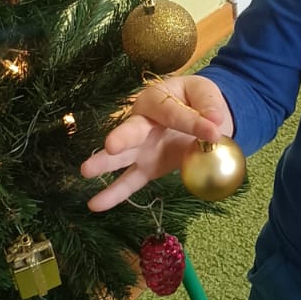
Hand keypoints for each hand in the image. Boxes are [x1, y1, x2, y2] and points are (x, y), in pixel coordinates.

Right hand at [80, 73, 232, 211]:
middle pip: (132, 129)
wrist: (202, 118)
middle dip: (123, 137)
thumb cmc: (199, 101)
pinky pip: (129, 181)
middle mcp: (142, 122)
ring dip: (105, 163)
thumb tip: (215, 122)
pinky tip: (95, 204)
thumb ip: (209, 106)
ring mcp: (140, 147)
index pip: (171, 111)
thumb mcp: (206, 94)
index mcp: (158, 99)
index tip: (214, 131)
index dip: (192, 122)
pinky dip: (114, 194)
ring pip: (122, 156)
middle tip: (111, 145)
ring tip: (86, 170)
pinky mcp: (145, 167)